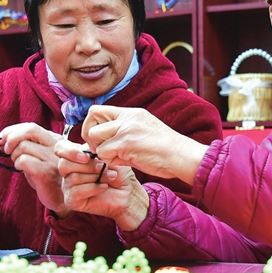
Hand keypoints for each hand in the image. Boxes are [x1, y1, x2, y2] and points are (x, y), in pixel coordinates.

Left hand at [0, 123, 69, 216]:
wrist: (62, 198)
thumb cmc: (48, 176)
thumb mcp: (41, 156)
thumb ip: (29, 144)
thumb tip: (4, 138)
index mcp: (54, 139)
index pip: (30, 126)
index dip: (12, 131)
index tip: (2, 139)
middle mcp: (56, 146)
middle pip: (30, 130)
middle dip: (11, 137)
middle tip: (5, 149)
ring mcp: (52, 158)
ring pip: (23, 146)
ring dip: (14, 155)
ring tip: (18, 164)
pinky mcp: (46, 172)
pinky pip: (24, 160)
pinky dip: (18, 164)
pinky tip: (22, 170)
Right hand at [54, 140, 148, 230]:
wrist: (127, 193)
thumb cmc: (118, 173)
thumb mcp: (108, 157)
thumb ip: (94, 150)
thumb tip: (86, 152)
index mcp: (74, 157)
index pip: (60, 148)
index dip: (70, 151)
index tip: (87, 156)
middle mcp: (68, 171)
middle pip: (64, 164)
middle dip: (88, 165)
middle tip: (104, 167)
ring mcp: (68, 186)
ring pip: (73, 178)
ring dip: (95, 177)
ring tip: (111, 176)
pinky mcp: (72, 200)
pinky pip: (75, 192)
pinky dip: (92, 188)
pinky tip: (104, 187)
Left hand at [81, 105, 208, 184]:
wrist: (182, 156)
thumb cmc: (166, 149)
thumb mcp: (144, 130)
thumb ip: (125, 130)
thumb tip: (105, 138)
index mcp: (131, 113)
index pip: (98, 109)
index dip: (92, 124)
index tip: (98, 138)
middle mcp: (127, 117)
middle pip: (91, 118)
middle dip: (90, 136)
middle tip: (100, 149)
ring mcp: (126, 129)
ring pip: (95, 138)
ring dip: (102, 151)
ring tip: (117, 158)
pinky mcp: (126, 144)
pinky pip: (104, 153)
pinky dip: (111, 161)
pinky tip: (125, 163)